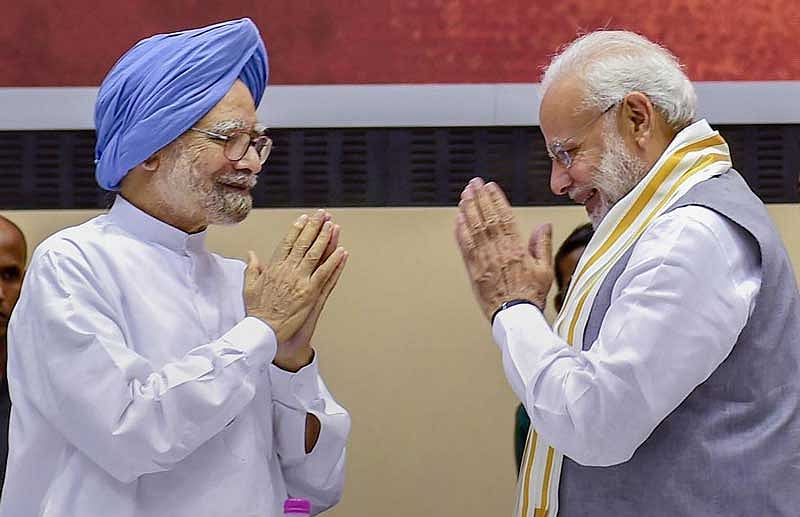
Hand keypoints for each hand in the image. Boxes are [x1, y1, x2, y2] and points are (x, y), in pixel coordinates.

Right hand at [244, 210, 346, 356]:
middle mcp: (287, 270)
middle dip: (314, 227)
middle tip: (322, 214)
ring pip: (315, 254)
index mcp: (273, 268)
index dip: (297, 229)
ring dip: (325, 238)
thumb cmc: (256, 312)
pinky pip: (325, 273)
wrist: (263, 331)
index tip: (304, 218)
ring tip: (333, 225)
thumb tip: (251, 254)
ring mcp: (300, 280)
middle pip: (303, 243)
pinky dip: (334, 261)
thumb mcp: (249, 286)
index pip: (287, 242)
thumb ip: (252, 268)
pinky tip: (342, 251)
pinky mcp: (310, 293)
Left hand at [454, 178, 553, 320]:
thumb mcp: (545, 269)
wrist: (514, 317)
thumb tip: (543, 226)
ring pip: (473, 228)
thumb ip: (542, 245)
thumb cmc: (529, 296)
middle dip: (478, 198)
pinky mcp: (473, 270)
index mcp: (516, 248)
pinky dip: (460, 231)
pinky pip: (464, 246)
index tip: (490, 186)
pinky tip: (458, 220)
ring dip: (468, 210)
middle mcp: (497, 251)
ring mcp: (483, 260)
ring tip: (464, 195)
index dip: (495, 199)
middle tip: (473, 184)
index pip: (504, 217)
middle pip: (486, 218)